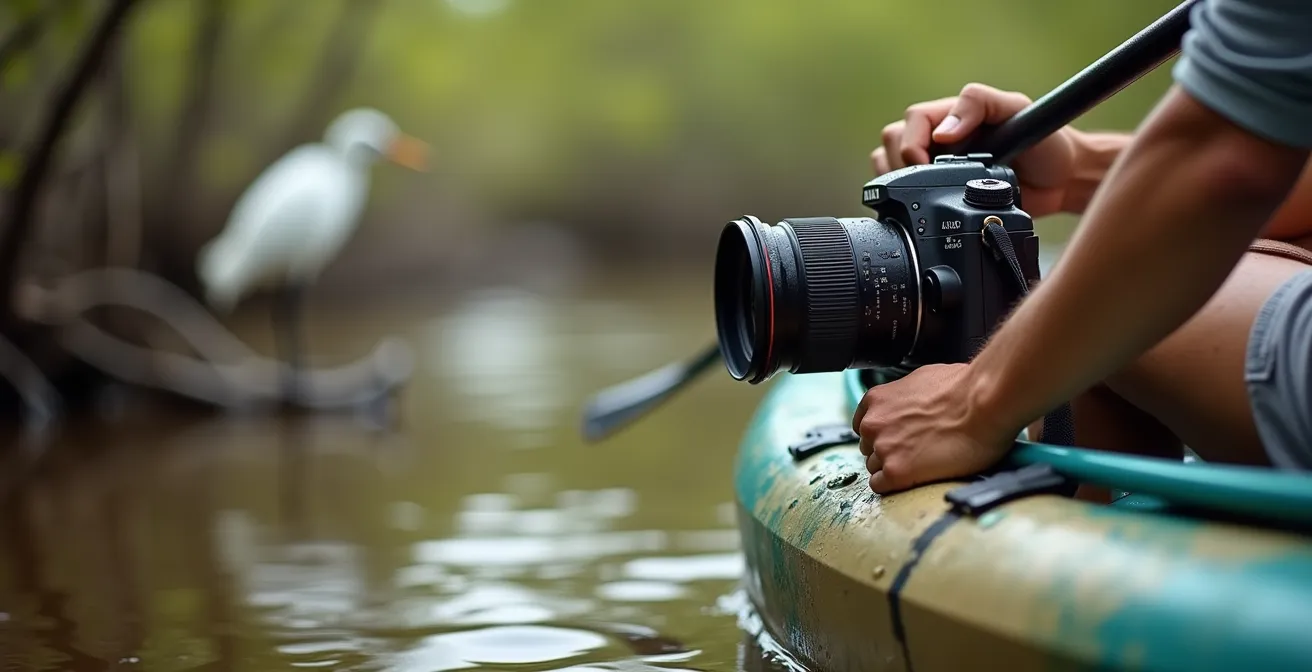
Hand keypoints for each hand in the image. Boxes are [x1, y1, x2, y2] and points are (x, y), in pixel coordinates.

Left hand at [853, 363, 1016, 493]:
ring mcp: (883, 448)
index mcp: (877, 399)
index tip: (898, 439)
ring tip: (923, 464)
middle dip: (890, 451)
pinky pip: (881, 486)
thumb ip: (906, 396)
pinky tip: (916, 478)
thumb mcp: (924, 378)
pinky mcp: (896, 472)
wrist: (984, 403)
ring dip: (894, 468)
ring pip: (875, 468)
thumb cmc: (964, 388)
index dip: (884, 434)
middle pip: (869, 447)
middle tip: (917, 451)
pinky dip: (895, 485)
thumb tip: (913, 405)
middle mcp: (873, 424)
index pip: (865, 425)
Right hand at [871, 83, 1078, 217]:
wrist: (1060, 179)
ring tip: (930, 191)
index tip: (929, 166)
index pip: (911, 121)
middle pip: (891, 142)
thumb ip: (978, 104)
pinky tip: (928, 204)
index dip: (912, 144)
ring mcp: (932, 166)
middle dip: (903, 165)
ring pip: (887, 165)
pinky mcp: (935, 193)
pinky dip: (903, 199)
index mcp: (950, 115)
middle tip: (932, 182)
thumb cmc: (1044, 140)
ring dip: (898, 180)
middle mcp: (936, 139)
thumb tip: (940, 133)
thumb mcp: (1016, 109)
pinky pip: (900, 192)